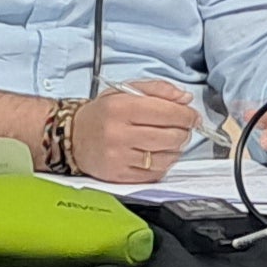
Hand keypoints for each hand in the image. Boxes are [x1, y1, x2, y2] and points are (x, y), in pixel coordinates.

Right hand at [75, 80, 202, 184]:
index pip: (166, 112)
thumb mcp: (126, 91)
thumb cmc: (103, 113)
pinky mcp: (120, 176)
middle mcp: (118, 134)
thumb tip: (185, 98)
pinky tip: (156, 154)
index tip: (193, 116)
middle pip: (170, 136)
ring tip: (167, 140)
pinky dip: (163, 164)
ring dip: (175, 149)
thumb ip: (158, 90)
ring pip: (166, 157)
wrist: (74, 137)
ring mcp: (119, 158)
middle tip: (181, 128)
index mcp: (120, 107)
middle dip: (183, 132)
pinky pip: (155, 173)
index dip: (187, 115)